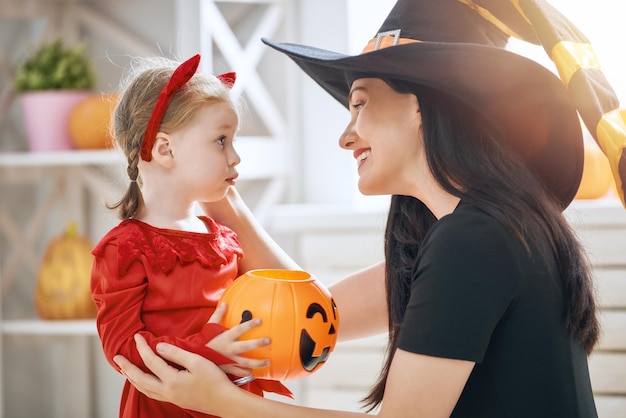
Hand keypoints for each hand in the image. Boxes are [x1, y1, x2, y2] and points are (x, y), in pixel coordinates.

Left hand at [114, 334, 232, 413]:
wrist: (225, 401)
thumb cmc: (214, 380)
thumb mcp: (197, 362)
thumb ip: (176, 353)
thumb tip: (159, 346)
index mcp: (171, 380)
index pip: (151, 361)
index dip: (142, 347)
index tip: (136, 337)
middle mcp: (167, 391)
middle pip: (140, 379)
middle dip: (127, 368)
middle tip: (117, 358)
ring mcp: (170, 398)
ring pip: (144, 389)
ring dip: (132, 379)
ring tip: (126, 370)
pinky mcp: (176, 401)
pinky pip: (152, 393)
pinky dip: (143, 386)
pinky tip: (145, 382)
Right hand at [206, 302, 269, 376]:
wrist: (194, 358)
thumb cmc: (203, 341)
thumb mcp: (209, 327)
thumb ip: (218, 315)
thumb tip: (225, 303)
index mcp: (225, 338)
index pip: (239, 329)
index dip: (249, 325)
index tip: (260, 321)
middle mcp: (228, 349)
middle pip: (245, 346)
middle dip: (257, 343)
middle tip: (268, 340)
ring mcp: (229, 360)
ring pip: (246, 362)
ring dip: (258, 363)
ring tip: (268, 361)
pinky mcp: (227, 368)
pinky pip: (239, 372)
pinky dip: (246, 373)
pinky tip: (253, 372)